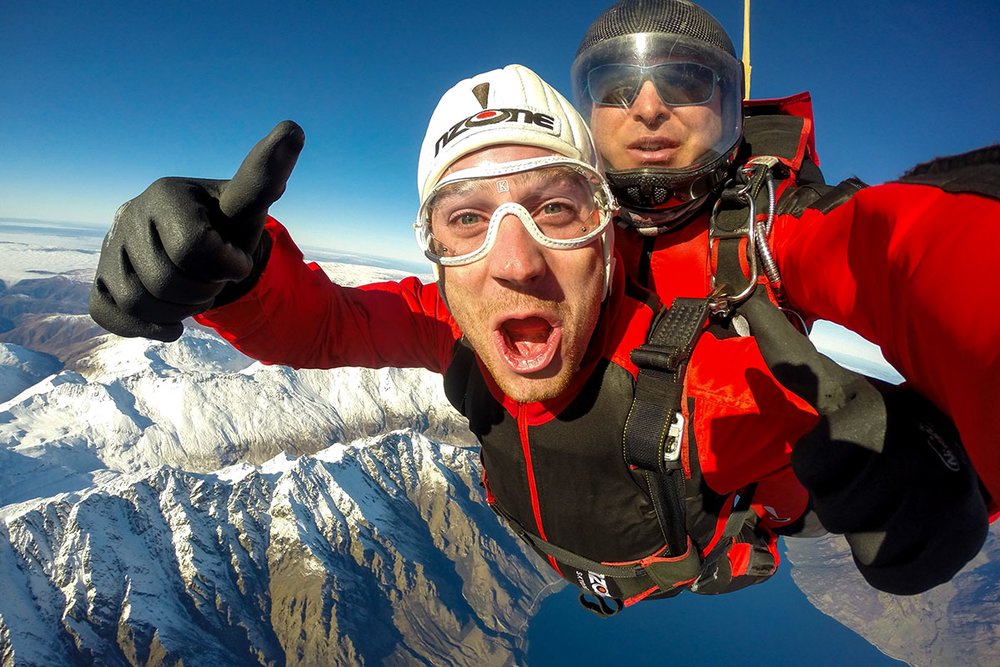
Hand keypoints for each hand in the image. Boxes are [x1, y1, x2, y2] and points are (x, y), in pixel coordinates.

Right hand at [89, 120, 304, 340]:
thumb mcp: (247, 206)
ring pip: (138, 302)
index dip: (226, 265)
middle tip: (214, 280)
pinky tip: (171, 321)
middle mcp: (128, 214)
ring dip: (180, 311)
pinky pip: (110, 315)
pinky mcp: (99, 280)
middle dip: (204, 291)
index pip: (195, 248)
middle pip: (167, 282)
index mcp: (165, 193)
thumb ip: (265, 174)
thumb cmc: (228, 227)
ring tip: (194, 294)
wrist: (204, 255)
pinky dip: (146, 326)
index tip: (236, 260)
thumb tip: (294, 128)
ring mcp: (109, 248)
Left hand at [741, 293, 988, 594]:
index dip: (815, 462)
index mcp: (867, 416)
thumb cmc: (890, 416)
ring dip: (864, 527)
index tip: (839, 441)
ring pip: (858, 541)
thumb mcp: (842, 383)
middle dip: (839, 497)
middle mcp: (904, 458)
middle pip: (828, 509)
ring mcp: (936, 503)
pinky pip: (888, 574)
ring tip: (890, 496)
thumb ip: (792, 357)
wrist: (969, 446)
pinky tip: (906, 529)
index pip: (811, 463)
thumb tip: (748, 304)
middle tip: (869, 474)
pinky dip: (888, 563)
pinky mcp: (956, 543)